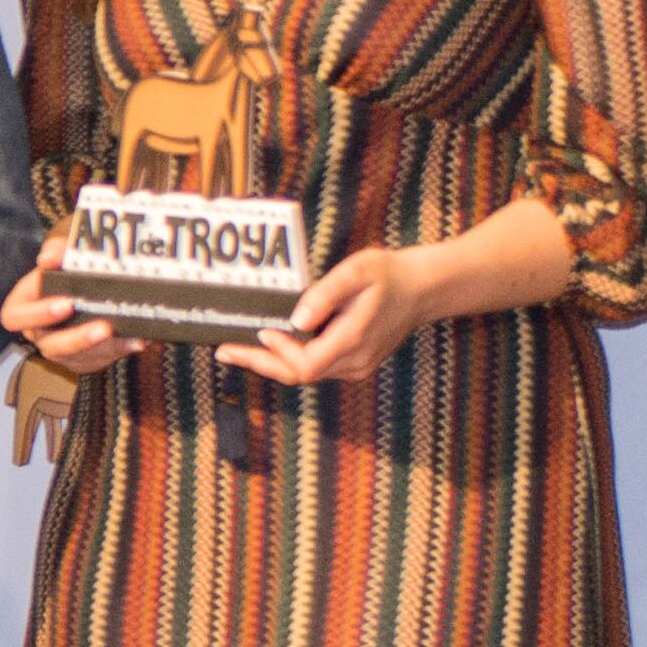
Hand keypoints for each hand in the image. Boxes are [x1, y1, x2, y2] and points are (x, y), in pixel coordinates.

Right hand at [1, 241, 140, 373]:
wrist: (81, 287)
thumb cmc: (65, 269)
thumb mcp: (59, 254)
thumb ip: (55, 250)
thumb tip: (49, 257)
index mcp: (23, 307)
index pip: (15, 316)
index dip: (39, 313)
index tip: (66, 302)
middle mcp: (38, 332)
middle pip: (50, 344)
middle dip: (78, 338)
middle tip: (103, 327)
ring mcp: (60, 348)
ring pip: (77, 356)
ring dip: (103, 347)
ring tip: (123, 335)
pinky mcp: (81, 358)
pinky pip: (98, 359)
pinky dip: (120, 348)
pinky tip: (136, 339)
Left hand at [219, 246, 445, 386]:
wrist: (422, 289)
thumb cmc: (388, 275)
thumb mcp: (357, 272)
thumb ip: (325, 294)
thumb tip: (296, 320)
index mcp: (353, 341)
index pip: (304, 364)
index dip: (276, 354)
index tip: (258, 331)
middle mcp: (354, 362)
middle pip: (298, 374)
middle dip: (259, 363)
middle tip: (224, 351)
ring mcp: (355, 367)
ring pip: (305, 374)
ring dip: (272, 362)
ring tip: (237, 348)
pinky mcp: (353, 363)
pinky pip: (315, 367)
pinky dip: (289, 358)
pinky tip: (270, 344)